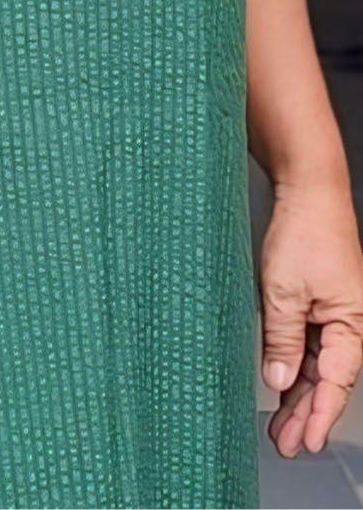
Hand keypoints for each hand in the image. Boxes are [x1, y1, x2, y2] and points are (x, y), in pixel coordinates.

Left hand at [259, 175, 362, 458]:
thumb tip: (279, 380)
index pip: (337, 382)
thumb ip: (282, 339)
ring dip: (298, 394)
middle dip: (307, 413)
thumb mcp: (284, 290)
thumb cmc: (306, 229)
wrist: (308, 188)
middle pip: (327, 379)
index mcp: (352, 322)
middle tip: (285, 443)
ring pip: (316, 364)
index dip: (321, 416)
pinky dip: (293, 365)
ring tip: (280, 425)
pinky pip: (308, 343)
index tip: (307, 443)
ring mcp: (333, 312)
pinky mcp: (317, 301)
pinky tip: (280, 385)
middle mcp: (348, 321)